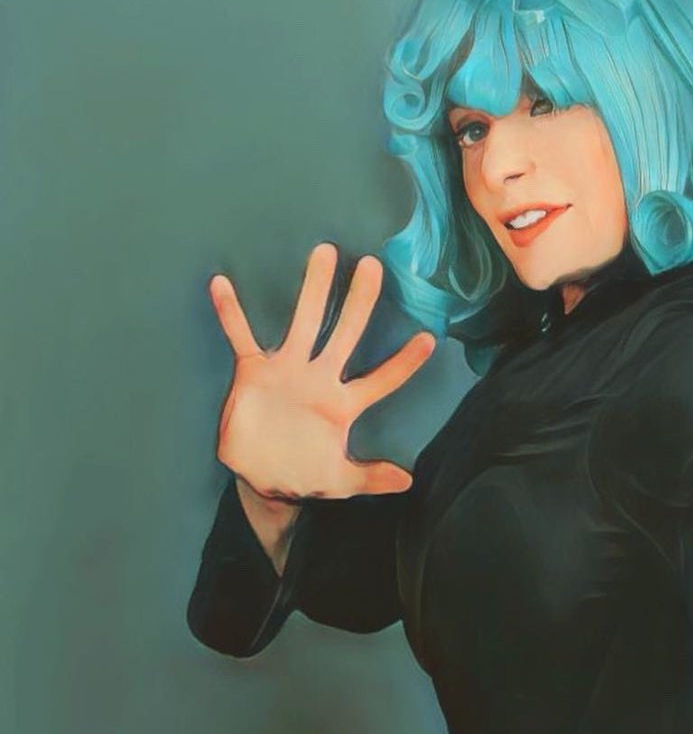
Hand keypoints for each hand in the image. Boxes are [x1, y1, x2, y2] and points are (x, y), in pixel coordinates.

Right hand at [209, 243, 434, 501]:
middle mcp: (320, 378)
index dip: (403, 363)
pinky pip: (240, 336)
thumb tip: (407, 481)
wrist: (261, 477)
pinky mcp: (254, 371)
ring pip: (303, 322)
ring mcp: (287, 370)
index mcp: (343, 404)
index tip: (429, 339)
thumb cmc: (306, 474)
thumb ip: (371, 478)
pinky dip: (231, 313)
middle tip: (374, 267)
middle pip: (345, 334)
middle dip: (360, 302)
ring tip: (325, 252)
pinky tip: (222, 283)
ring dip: (313, 289)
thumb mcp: (340, 481)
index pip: (381, 379)